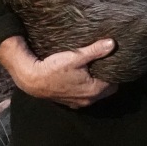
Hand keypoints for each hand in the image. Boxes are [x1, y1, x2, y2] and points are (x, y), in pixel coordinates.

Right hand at [0, 36, 117, 108]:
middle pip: (107, 89)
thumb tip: (112, 43)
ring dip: (96, 83)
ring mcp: (78, 103)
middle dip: (107, 78)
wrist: (32, 79)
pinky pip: (84, 95)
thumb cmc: (54, 68)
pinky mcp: (69, 102)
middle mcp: (88, 100)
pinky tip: (81, 76)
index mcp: (94, 90)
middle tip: (104, 63)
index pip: (114, 82)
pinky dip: (85, 87)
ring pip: (95, 93)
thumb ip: (95, 50)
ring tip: (93, 68)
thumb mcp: (76, 56)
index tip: (112, 60)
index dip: (114, 71)